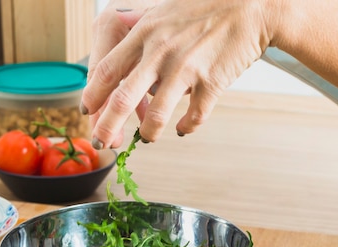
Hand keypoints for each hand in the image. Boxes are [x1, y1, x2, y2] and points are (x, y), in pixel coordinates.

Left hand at [80, 0, 271, 147]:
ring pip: (157, 115)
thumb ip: (140, 30)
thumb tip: (122, 40)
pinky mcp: (210, 83)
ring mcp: (185, 69)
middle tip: (102, 142)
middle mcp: (159, 52)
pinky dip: (185, 127)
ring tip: (147, 138)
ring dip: (148, 133)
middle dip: (107, 126)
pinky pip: (193, 117)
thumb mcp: (163, 12)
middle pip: (122, 99)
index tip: (87, 111)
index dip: (92, 96)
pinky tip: (182, 129)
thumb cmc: (205, 8)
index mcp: (144, 33)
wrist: (249, 6)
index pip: (106, 70)